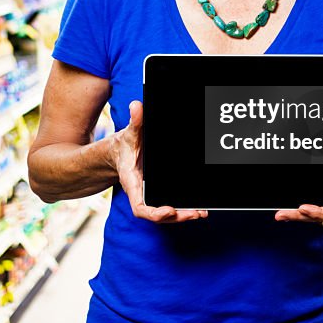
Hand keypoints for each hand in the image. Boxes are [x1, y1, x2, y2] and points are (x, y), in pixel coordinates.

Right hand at [110, 101, 207, 222]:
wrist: (121, 152)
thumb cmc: (125, 145)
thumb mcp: (129, 133)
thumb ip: (134, 122)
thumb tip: (137, 106)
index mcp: (132, 183)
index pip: (140, 207)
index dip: (154, 212)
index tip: (169, 210)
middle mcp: (142, 193)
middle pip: (158, 214)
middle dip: (177, 216)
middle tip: (195, 213)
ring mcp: (151, 195)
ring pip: (167, 213)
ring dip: (184, 215)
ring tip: (201, 213)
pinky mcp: (159, 192)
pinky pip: (171, 204)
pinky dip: (184, 208)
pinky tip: (199, 208)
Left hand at [274, 119, 322, 225]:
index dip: (320, 212)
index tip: (304, 207)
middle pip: (321, 219)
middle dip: (300, 216)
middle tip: (281, 214)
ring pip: (316, 218)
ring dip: (297, 217)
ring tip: (280, 214)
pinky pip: (315, 214)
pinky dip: (300, 213)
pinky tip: (285, 210)